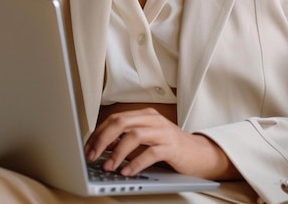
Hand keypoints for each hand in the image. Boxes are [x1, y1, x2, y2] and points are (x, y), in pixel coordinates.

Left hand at [84, 108, 237, 180]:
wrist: (199, 154)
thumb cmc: (170, 147)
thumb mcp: (147, 138)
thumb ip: (128, 137)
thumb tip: (102, 146)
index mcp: (144, 115)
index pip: (115, 118)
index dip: (99, 133)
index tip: (87, 148)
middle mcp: (152, 119)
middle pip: (121, 122)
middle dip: (103, 139)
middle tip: (93, 156)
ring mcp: (163, 132)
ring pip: (134, 135)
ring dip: (117, 152)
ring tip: (108, 166)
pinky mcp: (172, 146)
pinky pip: (151, 152)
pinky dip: (136, 163)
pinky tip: (127, 172)